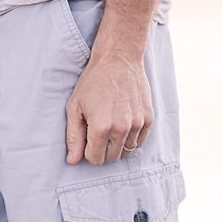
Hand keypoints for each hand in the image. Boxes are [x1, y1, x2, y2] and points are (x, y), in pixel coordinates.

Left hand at [65, 47, 153, 165]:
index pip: (95, 159)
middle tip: (97, 130)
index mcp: (101, 127)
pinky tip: (122, 123)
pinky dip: (131, 138)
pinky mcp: (149, 119)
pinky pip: (140, 142)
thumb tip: (72, 161)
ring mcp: (138, 124)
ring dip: (117, 144)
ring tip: (110, 125)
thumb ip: (74, 137)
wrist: (118, 59)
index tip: (87, 139)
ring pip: (127, 151)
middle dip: (102, 149)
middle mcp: (122, 128)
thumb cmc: (92, 82)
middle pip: (112, 158)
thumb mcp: (75, 107)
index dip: (88, 152)